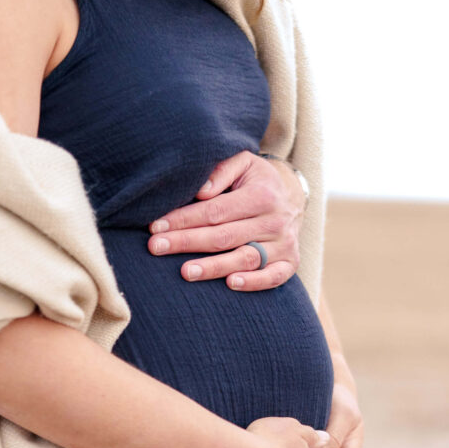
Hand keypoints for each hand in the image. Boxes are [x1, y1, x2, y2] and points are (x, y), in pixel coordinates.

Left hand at [147, 150, 304, 290]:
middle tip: (156, 247)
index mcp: (261, 195)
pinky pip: (273, 277)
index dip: (184, 219)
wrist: (292, 198)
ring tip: (186, 272)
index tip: (156, 226)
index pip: (215, 211)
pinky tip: (230, 284)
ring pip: (245, 258)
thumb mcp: (243, 163)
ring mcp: (283, 244)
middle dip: (187, 242)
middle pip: (224, 236)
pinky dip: (254, 282)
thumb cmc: (256, 181)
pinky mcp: (290, 262)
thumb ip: (221, 171)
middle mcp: (274, 221)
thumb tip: (200, 191)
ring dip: (214, 267)